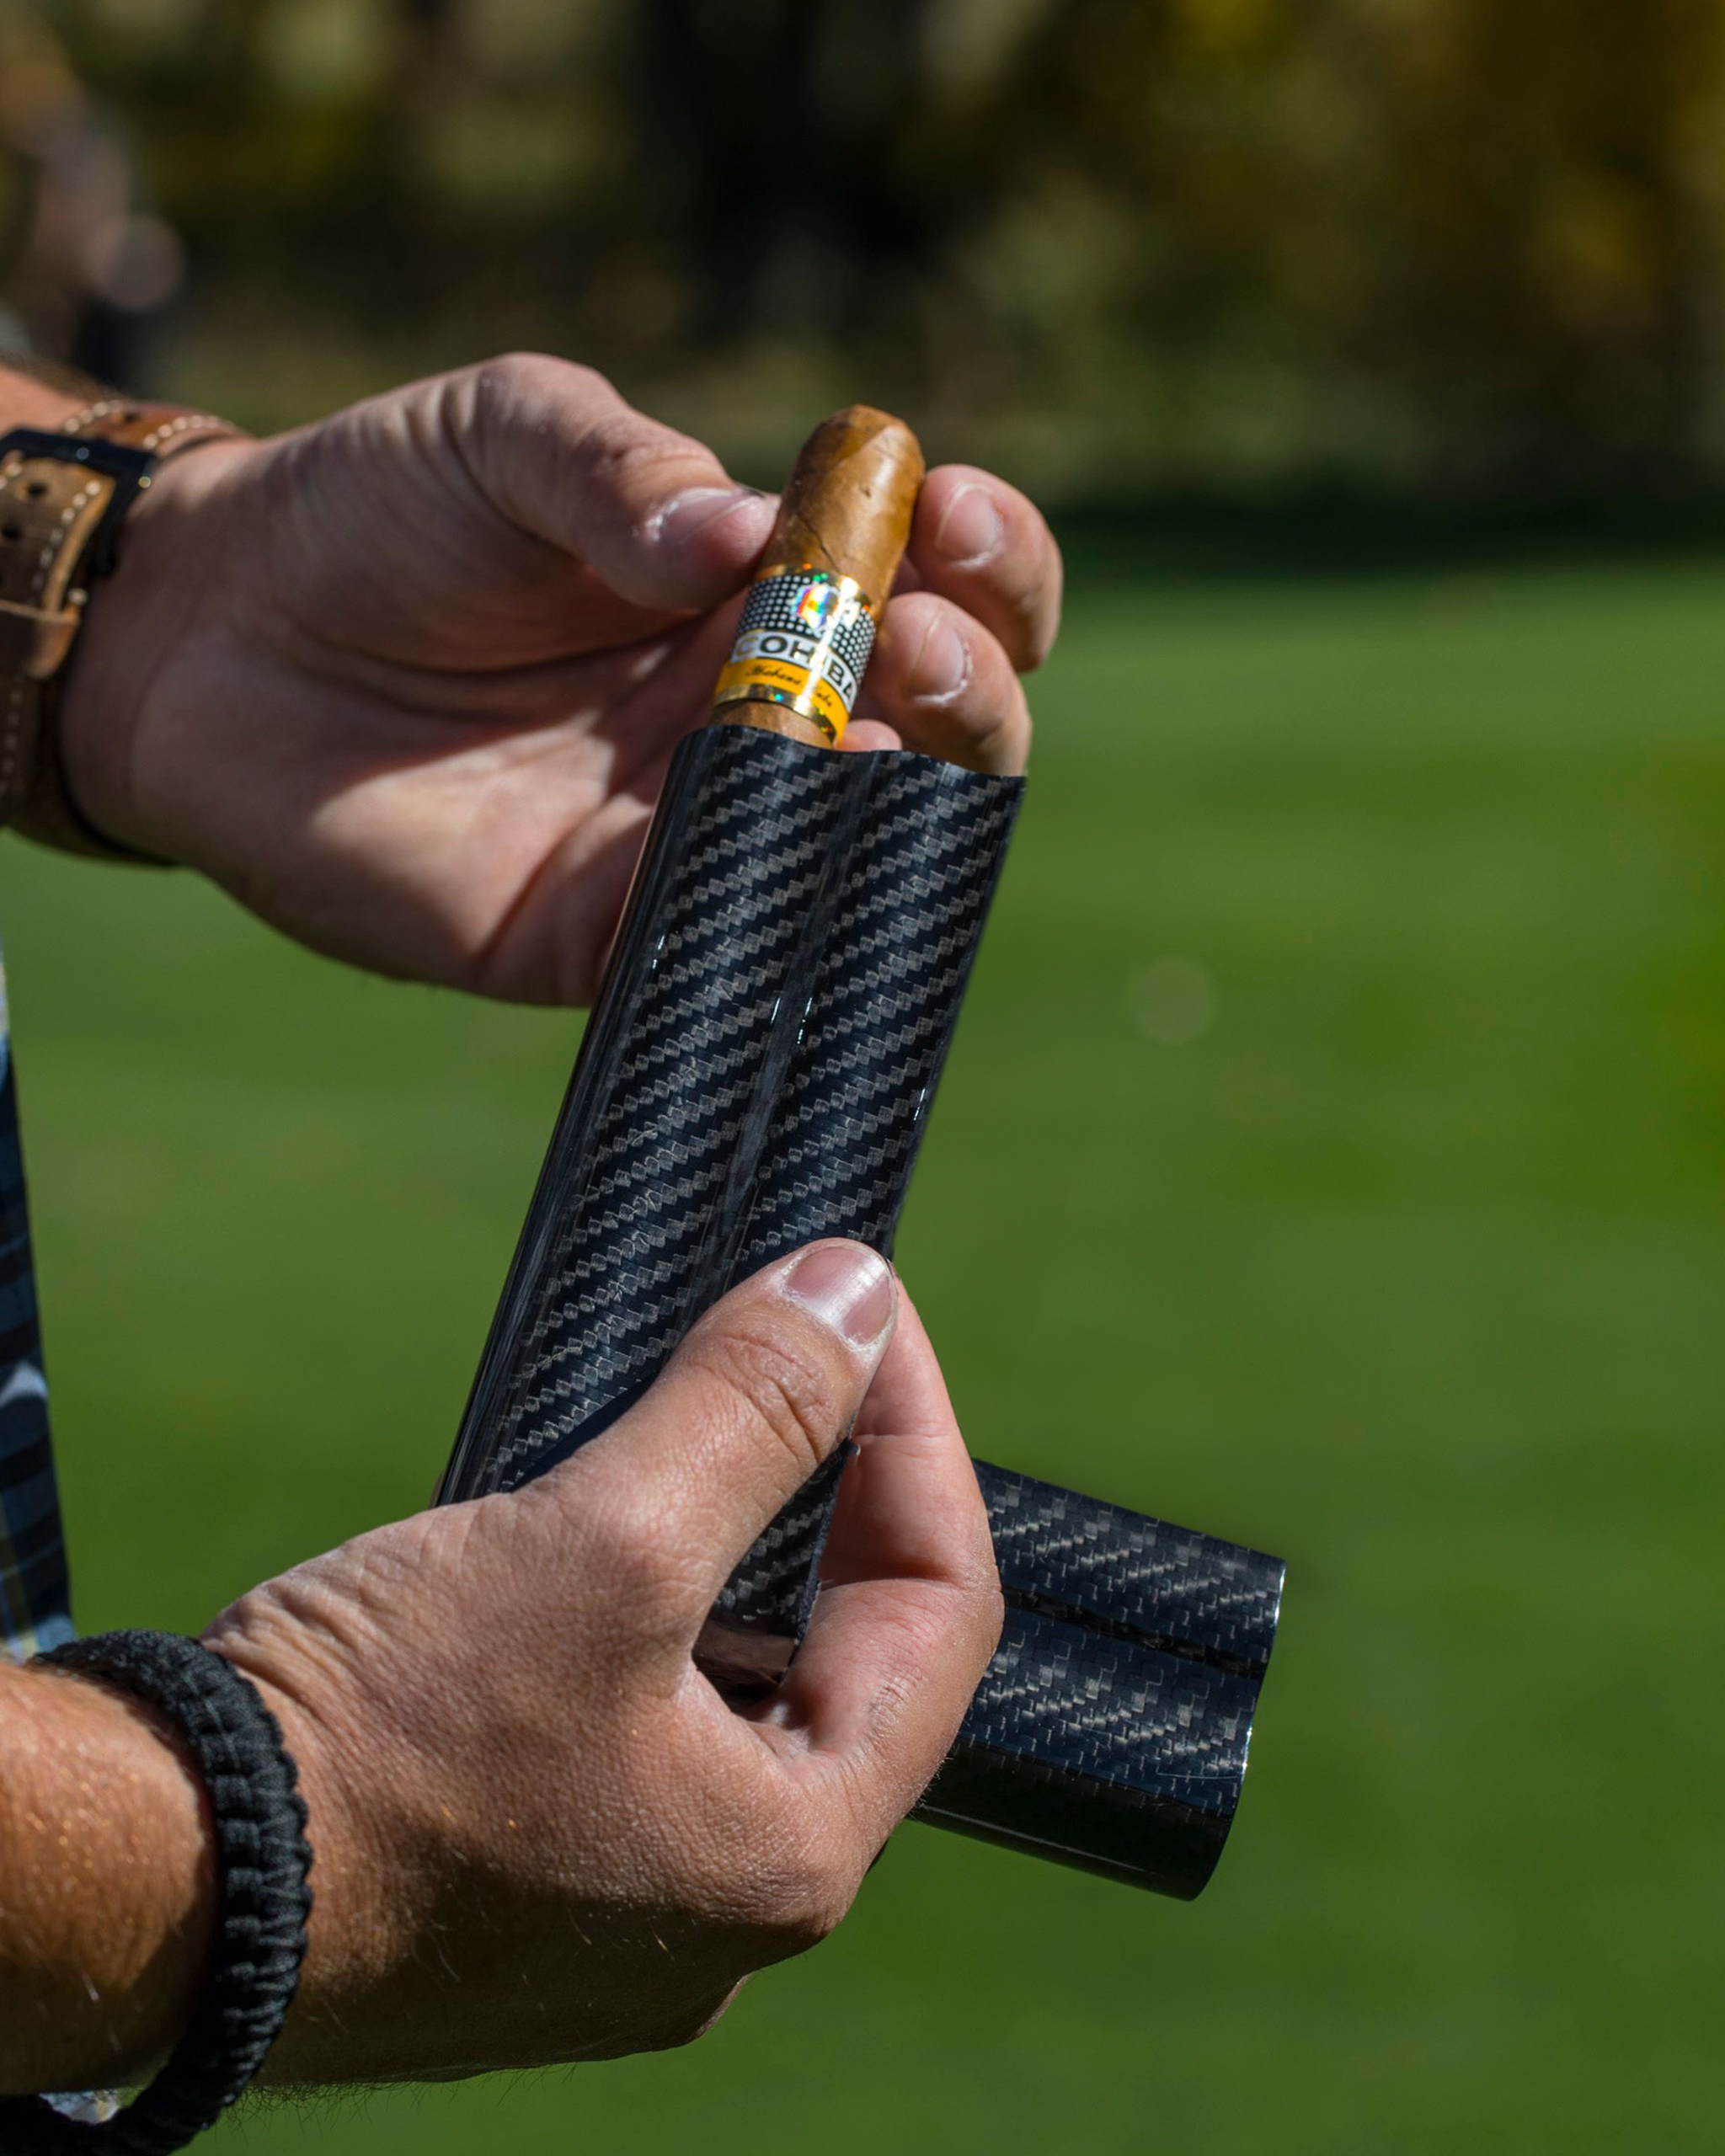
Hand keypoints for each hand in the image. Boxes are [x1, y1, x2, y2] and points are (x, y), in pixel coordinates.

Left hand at [60, 356, 1061, 1003]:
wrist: (208, 638)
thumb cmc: (370, 513)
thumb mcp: (503, 433)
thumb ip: (624, 472)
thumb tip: (752, 544)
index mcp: (758, 591)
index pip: (935, 586)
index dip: (987, 559)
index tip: (953, 517)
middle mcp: (753, 716)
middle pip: (942, 727)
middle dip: (968, 679)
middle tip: (907, 635)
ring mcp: (692, 829)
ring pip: (865, 843)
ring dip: (902, 786)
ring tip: (862, 719)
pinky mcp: (610, 931)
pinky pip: (731, 932)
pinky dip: (778, 893)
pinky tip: (781, 828)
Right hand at [203, 1241, 1000, 2082]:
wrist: (156, 1881)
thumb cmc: (382, 1742)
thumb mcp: (605, 1543)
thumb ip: (757, 1411)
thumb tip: (856, 1292)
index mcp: (793, 1853)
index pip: (940, 1611)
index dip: (918, 1437)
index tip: (867, 1316)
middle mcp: (726, 1907)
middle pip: (842, 1651)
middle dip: (822, 1491)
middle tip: (785, 1356)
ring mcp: (621, 1908)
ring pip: (728, 1685)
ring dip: (718, 1547)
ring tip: (676, 1424)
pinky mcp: (524, 1881)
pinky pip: (632, 1724)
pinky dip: (631, 1615)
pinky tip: (577, 1537)